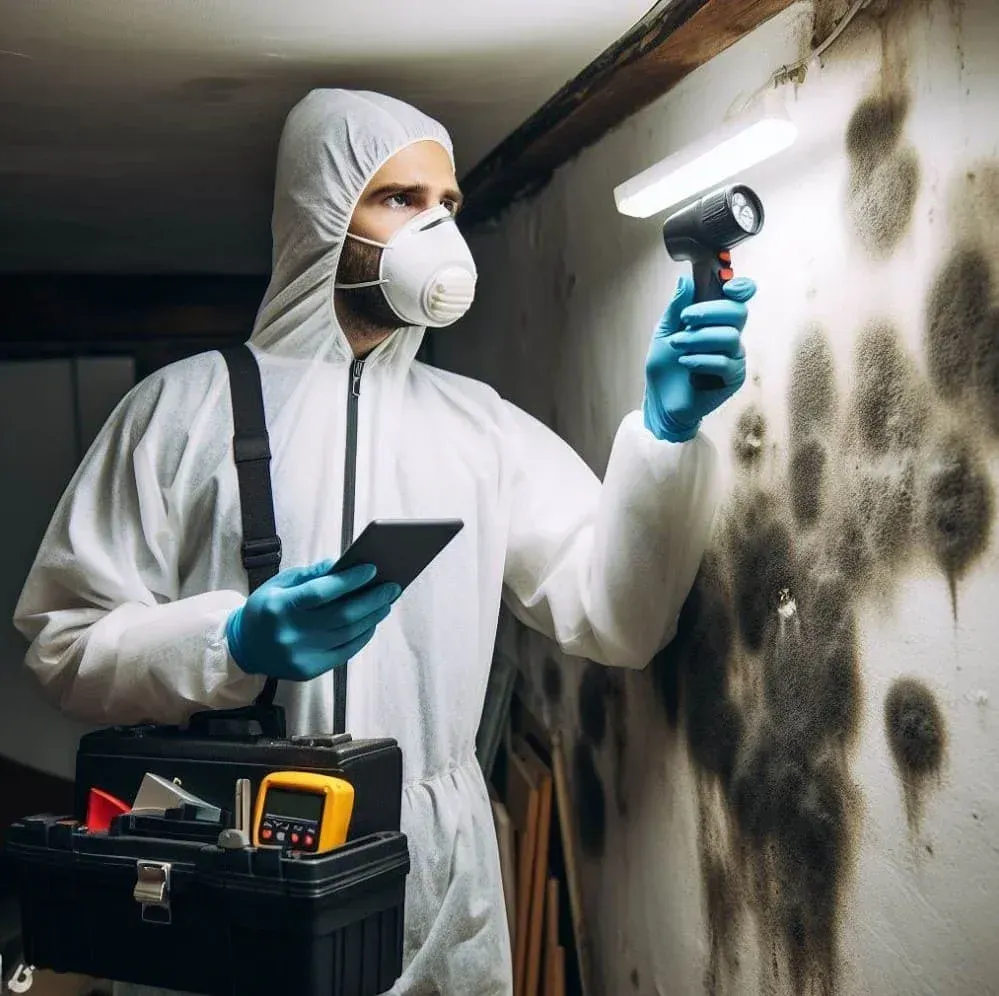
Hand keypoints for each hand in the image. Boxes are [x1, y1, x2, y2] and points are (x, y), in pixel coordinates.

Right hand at [225, 561, 399, 680]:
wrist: (243, 648)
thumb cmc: (266, 609)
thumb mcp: (279, 584)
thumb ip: (310, 574)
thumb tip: (342, 565)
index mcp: (280, 607)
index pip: (321, 592)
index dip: (349, 580)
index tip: (372, 569)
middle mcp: (290, 634)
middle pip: (342, 615)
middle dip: (372, 599)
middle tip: (391, 587)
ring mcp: (300, 655)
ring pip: (348, 634)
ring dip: (372, 617)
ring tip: (386, 602)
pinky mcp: (308, 670)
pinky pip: (345, 652)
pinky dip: (363, 636)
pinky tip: (372, 622)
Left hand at [643, 274, 756, 442]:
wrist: (661, 401)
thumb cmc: (665, 367)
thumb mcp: (665, 332)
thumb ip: (676, 308)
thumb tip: (685, 279)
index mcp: (716, 321)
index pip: (739, 299)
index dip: (741, 288)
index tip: (728, 286)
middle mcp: (729, 336)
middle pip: (738, 312)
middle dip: (710, 311)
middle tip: (685, 318)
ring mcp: (734, 357)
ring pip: (730, 337)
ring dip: (698, 339)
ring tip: (677, 346)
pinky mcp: (733, 378)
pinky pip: (725, 362)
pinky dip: (701, 360)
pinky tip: (686, 364)